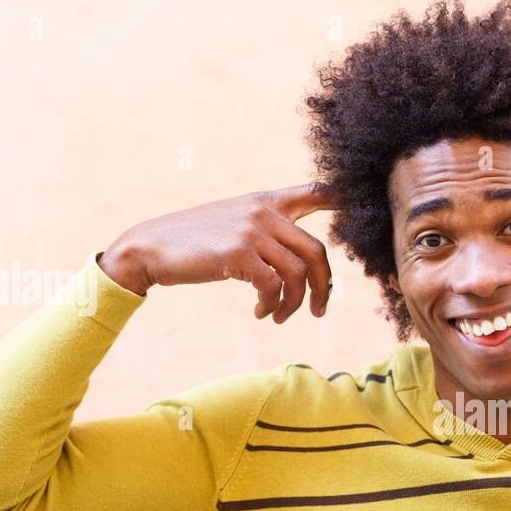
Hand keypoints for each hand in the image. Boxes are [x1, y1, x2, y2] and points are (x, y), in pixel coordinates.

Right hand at [99, 184, 339, 321]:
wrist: (151, 247)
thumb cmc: (194, 242)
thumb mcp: (234, 223)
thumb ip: (267, 231)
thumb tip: (298, 260)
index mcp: (266, 201)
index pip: (313, 192)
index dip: (341, 199)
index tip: (359, 204)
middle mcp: (264, 212)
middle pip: (317, 251)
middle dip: (324, 287)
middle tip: (318, 311)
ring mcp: (252, 231)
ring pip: (298, 274)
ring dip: (294, 304)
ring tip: (280, 317)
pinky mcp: (238, 253)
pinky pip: (273, 287)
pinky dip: (272, 306)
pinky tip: (261, 313)